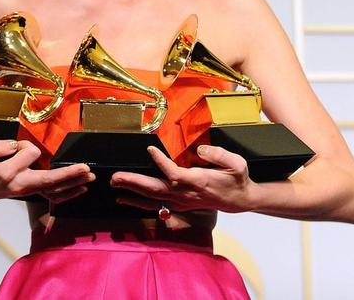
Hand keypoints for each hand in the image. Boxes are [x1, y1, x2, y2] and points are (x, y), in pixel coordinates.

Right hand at [0, 139, 94, 203]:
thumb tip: (12, 145)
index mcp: (8, 173)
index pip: (28, 154)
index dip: (25, 145)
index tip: (16, 146)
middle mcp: (20, 184)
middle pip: (49, 180)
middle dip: (68, 174)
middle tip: (85, 168)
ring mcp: (28, 191)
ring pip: (54, 190)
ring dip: (73, 183)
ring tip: (89, 176)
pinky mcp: (32, 192)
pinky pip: (53, 196)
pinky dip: (69, 193)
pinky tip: (81, 189)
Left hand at [111, 145, 253, 213]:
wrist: (239, 200)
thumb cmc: (237, 179)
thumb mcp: (237, 164)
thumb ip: (219, 155)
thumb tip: (202, 150)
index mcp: (198, 181)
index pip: (175, 174)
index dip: (161, 163)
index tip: (149, 149)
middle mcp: (186, 193)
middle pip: (156, 189)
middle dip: (134, 183)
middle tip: (116, 177)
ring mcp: (181, 201)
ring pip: (153, 198)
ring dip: (132, 192)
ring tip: (115, 184)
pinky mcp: (178, 204)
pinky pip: (155, 204)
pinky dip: (138, 202)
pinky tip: (123, 199)